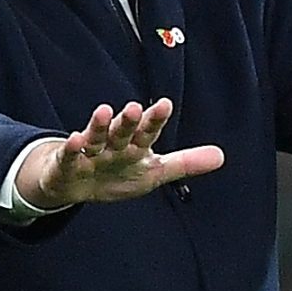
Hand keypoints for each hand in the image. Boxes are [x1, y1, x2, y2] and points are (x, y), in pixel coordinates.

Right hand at [19, 98, 225, 208]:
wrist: (77, 186)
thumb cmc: (119, 173)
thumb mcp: (154, 172)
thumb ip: (185, 163)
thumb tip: (222, 156)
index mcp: (135, 145)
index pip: (149, 131)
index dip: (156, 120)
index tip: (166, 104)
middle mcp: (113, 144)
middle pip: (123, 131)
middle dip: (130, 121)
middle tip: (136, 107)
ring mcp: (90, 153)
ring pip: (96, 138)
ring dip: (100, 126)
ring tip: (105, 111)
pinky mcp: (68, 164)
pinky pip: (70, 157)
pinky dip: (73, 149)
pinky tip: (76, 140)